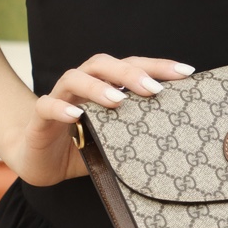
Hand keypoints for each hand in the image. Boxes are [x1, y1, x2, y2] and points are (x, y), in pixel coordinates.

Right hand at [7, 54, 193, 186]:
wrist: (41, 162)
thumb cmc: (84, 147)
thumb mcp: (117, 141)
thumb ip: (139, 134)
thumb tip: (181, 142)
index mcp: (105, 86)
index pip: (133, 67)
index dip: (158, 66)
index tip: (187, 72)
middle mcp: (83, 86)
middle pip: (104, 64)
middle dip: (131, 73)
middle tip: (155, 89)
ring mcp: (60, 99)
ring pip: (75, 78)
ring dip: (98, 87)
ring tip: (119, 100)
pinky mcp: (39, 119)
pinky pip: (46, 106)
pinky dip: (60, 108)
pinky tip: (76, 116)